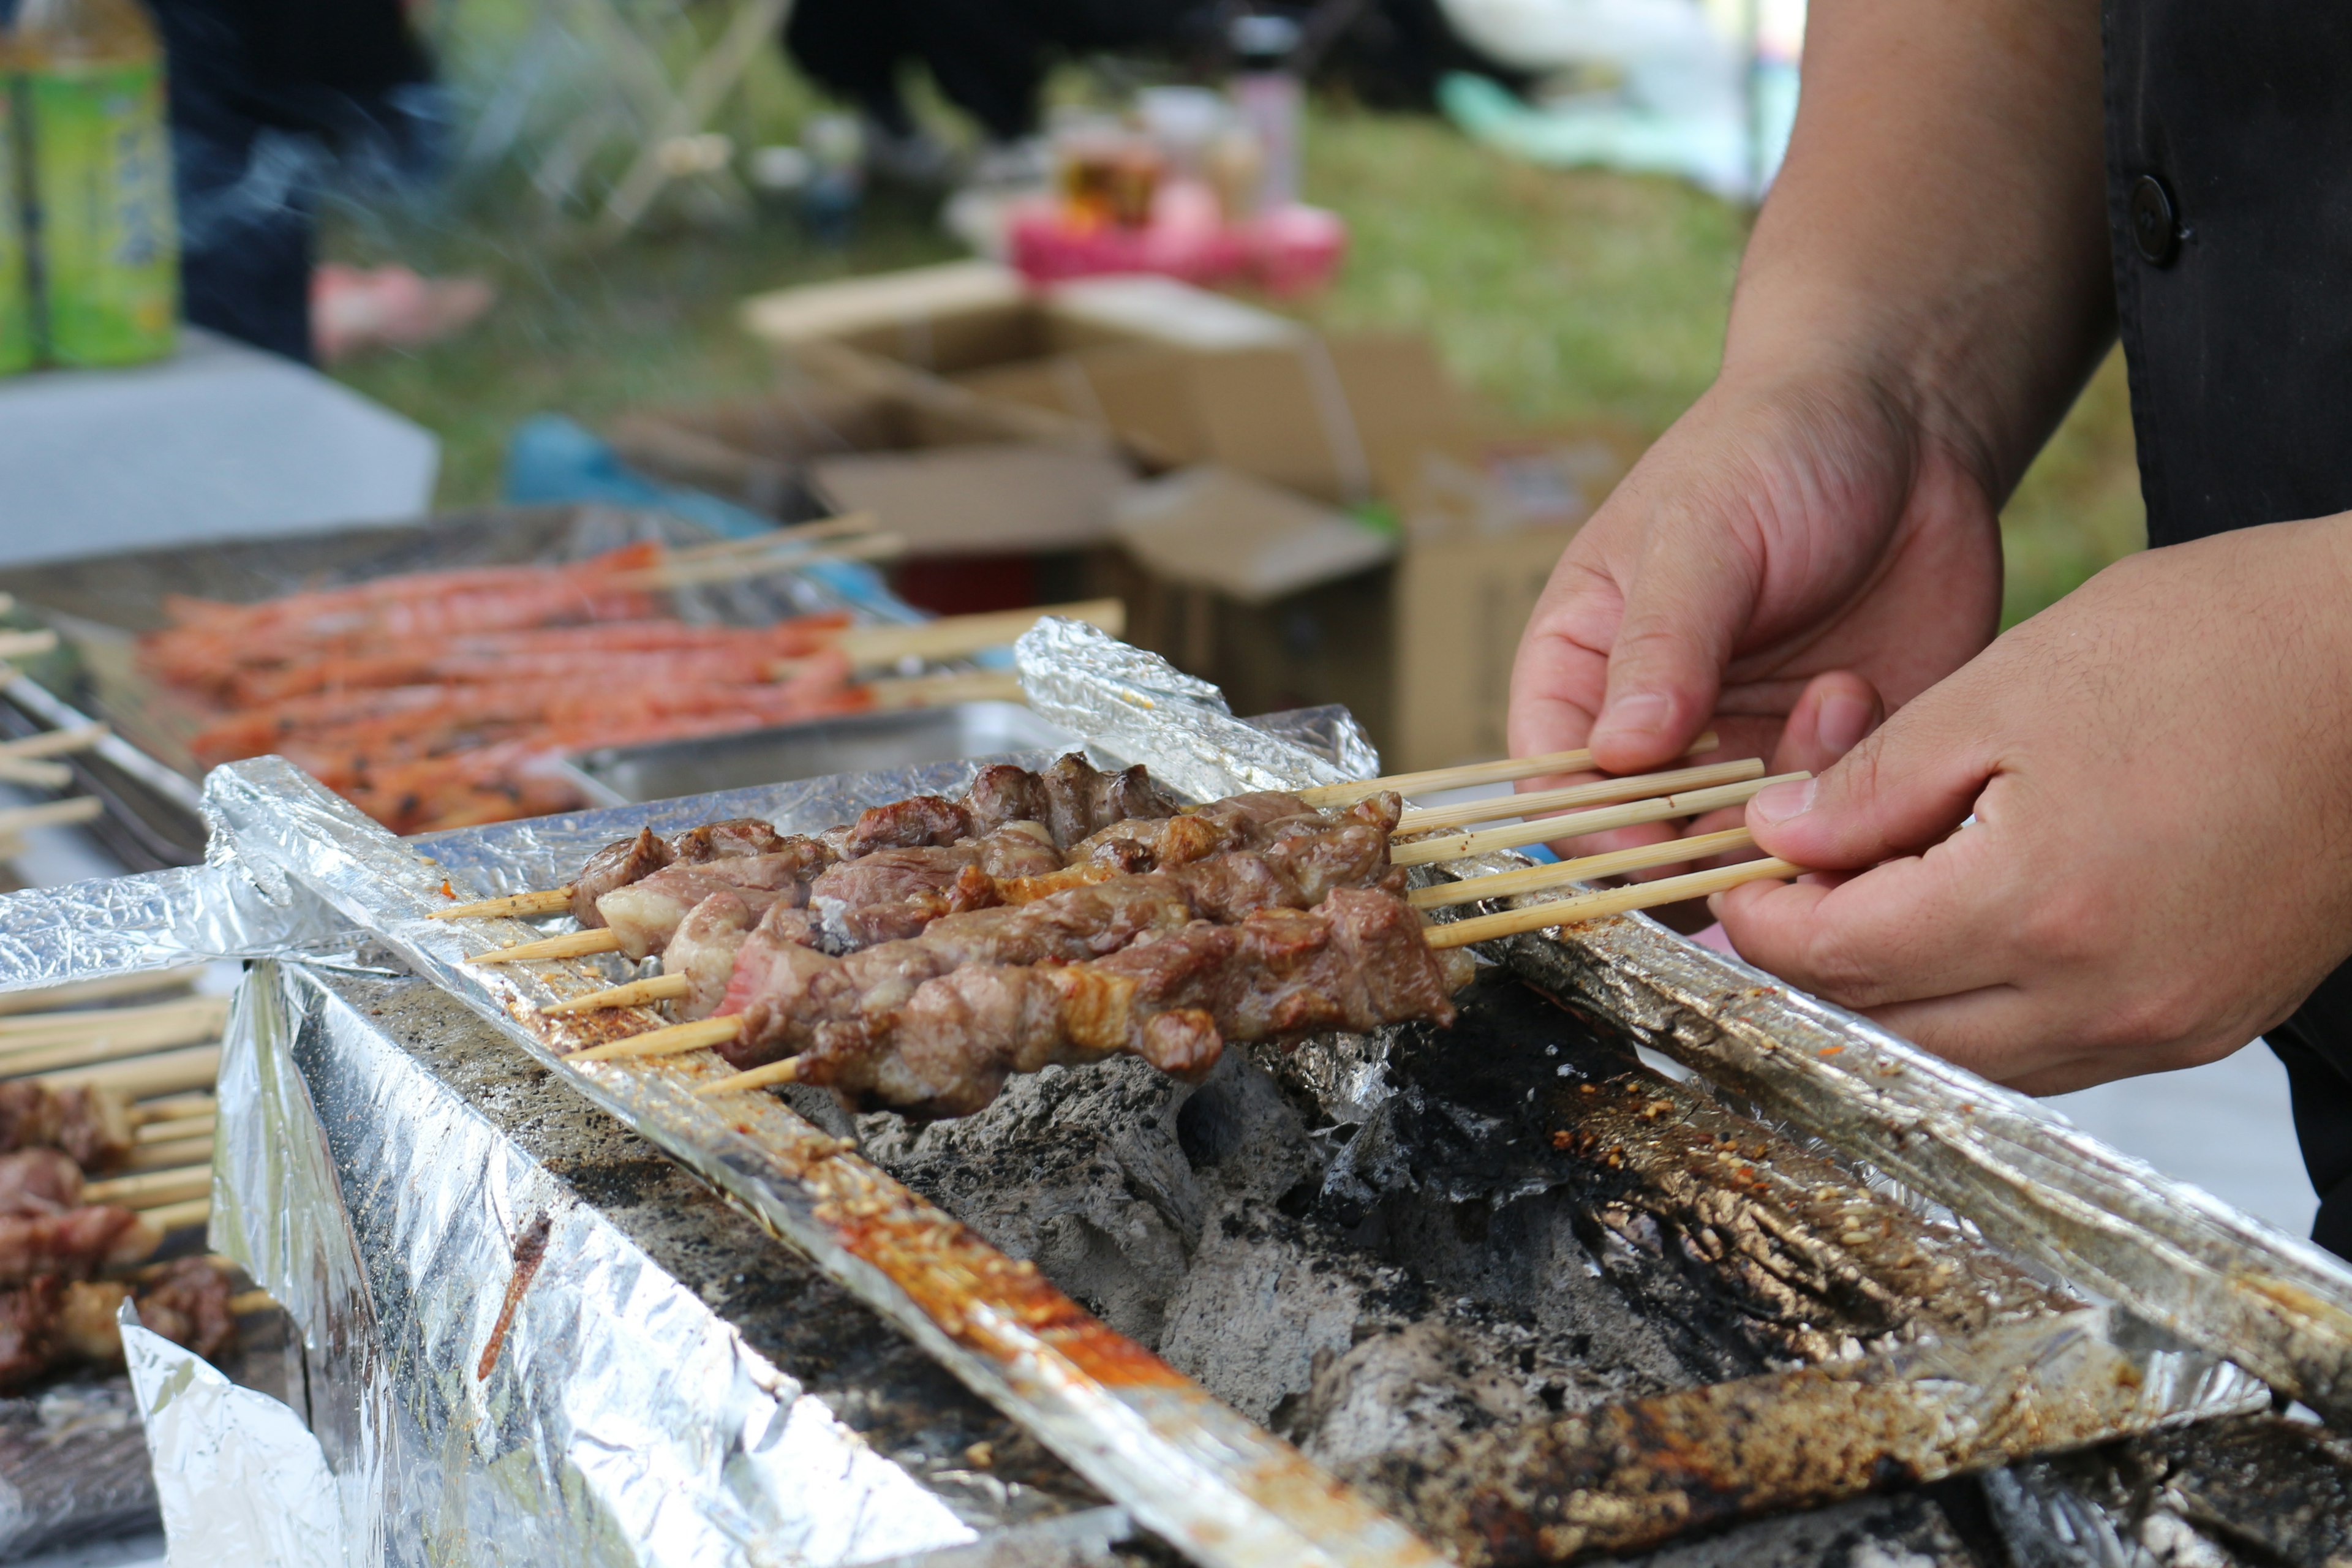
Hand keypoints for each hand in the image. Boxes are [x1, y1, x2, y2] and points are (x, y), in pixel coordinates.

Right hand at [1506, 368, 1994, 855]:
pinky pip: (1832, 824)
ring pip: (1742, 849)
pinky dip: (1852, 787)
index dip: (1592, 831)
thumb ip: (1662, 643)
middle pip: (1646, 841)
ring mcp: (1745, 750)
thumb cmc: (1770, 451)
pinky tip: (1862, 690)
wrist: (1906, 426)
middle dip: (1701, 842)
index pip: (1555, 786)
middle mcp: (1655, 731)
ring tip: (1832, 697)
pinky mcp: (1834, 758)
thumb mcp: (1701, 532)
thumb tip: (1618, 753)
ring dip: (1787, 808)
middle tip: (1761, 804)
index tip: (1653, 843)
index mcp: (1583, 671)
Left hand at [1716, 519, 2351, 1092]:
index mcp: (2036, 908)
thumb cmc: (2211, 647)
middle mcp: (2101, 998)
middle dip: (1816, 964)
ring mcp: (2163, 1024)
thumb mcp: (2007, 687)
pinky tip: (1962, 937)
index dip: (1763, 917)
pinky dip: (1982, 1011)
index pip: (1837, 957)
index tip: (1737, 873)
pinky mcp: (2206, 1022)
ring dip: (1894, 998)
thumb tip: (1775, 836)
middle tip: (1787, 890)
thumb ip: (1874, 782)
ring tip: (1867, 905)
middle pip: (1889, 1028)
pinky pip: (2052, 1055)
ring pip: (1966, 1059)